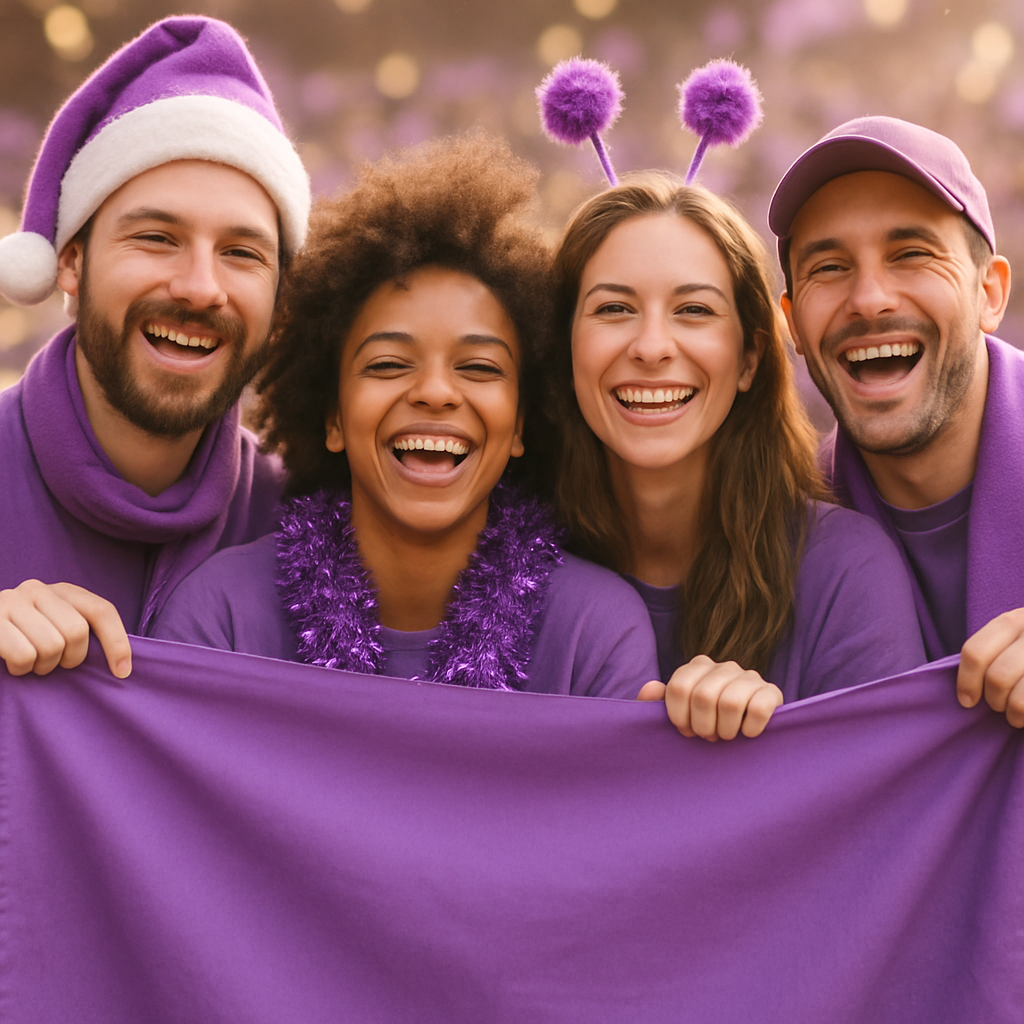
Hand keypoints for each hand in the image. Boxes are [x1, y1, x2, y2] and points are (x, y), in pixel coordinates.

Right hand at [0, 580, 130, 677]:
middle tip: (53, 665)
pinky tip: (11, 663)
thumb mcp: (55, 631)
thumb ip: (81, 633)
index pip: (101, 610)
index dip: (117, 642)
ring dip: (42, 666)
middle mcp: (36, 588)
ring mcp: (10, 600)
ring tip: (30, 663)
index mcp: (61, 590)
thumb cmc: (22, 641)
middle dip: (69, 659)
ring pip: (51, 645)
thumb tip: (123, 665)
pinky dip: (21, 668)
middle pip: (77, 631)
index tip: (123, 672)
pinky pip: (24, 654)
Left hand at [637, 654, 782, 740]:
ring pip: (731, 703)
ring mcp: (750, 676)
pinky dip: (750, 728)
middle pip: (703, 696)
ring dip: (726, 730)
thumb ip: (655, 704)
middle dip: (703, 726)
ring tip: (726, 735)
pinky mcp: (772, 692)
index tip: (686, 731)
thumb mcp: (677, 715)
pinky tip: (747, 733)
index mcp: (698, 666)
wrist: (745, 732)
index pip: (679, 686)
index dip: (679, 716)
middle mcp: (724, 666)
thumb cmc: (704, 723)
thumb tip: (651, 688)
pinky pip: (759, 709)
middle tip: (709, 737)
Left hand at [958, 608, 1023, 727]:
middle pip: (997, 678)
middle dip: (994, 700)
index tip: (967, 701)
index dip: (966, 681)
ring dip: (1014, 714)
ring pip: (1019, 700)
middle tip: (1000, 707)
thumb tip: (967, 692)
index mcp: (1016, 620)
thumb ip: (993, 654)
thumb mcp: (1017, 640)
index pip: (976, 652)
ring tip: (1017, 715)